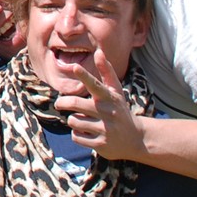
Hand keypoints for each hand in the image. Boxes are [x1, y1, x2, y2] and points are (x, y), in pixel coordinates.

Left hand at [52, 46, 142, 160]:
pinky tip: (87, 133)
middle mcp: (108, 113)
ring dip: (73, 120)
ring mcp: (105, 130)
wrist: (136, 139)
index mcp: (110, 98)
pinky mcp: (100, 145)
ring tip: (82, 120)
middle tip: (60, 103)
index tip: (75, 67)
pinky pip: (76, 137)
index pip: (95, 85)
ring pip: (73, 121)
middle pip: (75, 104)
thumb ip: (106, 71)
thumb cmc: (120, 110)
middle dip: (63, 103)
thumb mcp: (116, 91)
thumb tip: (99, 52)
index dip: (84, 76)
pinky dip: (77, 134)